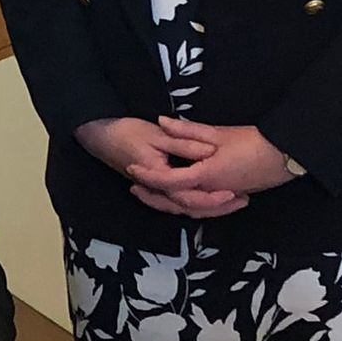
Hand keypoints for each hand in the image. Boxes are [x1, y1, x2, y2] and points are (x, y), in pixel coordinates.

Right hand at [75, 115, 243, 217]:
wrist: (98, 135)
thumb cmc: (125, 132)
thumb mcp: (157, 135)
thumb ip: (184, 144)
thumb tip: (210, 153)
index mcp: (160, 178)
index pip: (190, 196)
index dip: (214, 197)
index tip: (236, 192)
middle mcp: (157, 190)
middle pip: (190, 208)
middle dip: (217, 207)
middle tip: (242, 200)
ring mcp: (155, 191)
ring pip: (184, 207)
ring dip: (208, 206)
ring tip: (232, 200)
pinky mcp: (154, 187)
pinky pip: (178, 200)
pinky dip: (196, 200)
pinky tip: (209, 194)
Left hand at [124, 117, 293, 217]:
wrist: (287, 156)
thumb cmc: (254, 143)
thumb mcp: (218, 133)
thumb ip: (187, 130)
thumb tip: (161, 122)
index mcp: (206, 176)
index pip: (169, 181)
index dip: (149, 176)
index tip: (132, 168)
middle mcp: (211, 191)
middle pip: (175, 201)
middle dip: (153, 196)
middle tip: (134, 187)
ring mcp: (221, 197)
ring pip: (189, 208)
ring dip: (168, 203)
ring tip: (152, 193)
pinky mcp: (229, 197)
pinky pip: (203, 208)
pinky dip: (188, 205)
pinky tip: (181, 197)